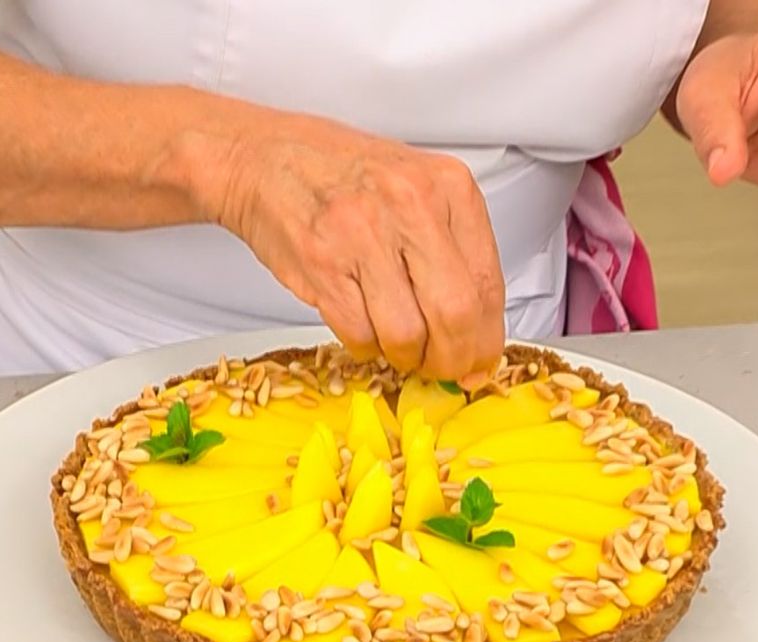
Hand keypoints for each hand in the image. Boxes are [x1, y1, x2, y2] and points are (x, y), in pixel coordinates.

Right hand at [211, 110, 504, 382]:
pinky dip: (367, 347)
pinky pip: (360, 334)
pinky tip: (365, 328)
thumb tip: (479, 337)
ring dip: (406, 357)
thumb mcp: (419, 191)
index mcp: (449, 186)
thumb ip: (454, 256)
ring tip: (399, 346)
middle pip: (456, 314)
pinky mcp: (322, 264)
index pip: (488, 284)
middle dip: (453, 359)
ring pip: (406, 334)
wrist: (269, 158)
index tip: (480, 359)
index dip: (487, 339)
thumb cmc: (347, 179)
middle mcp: (410, 204)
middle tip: (444, 368)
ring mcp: (364, 234)